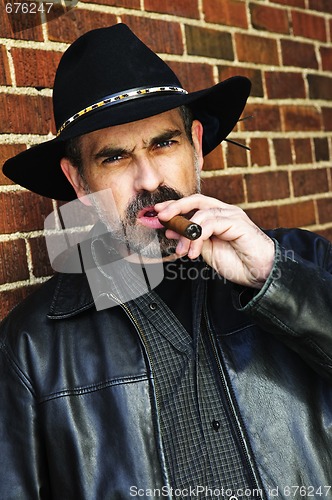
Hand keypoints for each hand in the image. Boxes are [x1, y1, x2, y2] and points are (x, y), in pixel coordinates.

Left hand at [155, 194, 274, 288]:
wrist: (261, 274)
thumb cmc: (238, 263)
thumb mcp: (207, 251)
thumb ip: (191, 239)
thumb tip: (171, 232)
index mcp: (218, 216)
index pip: (194, 204)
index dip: (175, 207)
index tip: (158, 214)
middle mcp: (225, 212)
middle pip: (196, 200)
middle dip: (175, 207)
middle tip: (161, 218)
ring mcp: (233, 216)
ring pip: (201, 214)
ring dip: (186, 233)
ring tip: (181, 251)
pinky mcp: (238, 223)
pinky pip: (211, 224)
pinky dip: (197, 237)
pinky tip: (194, 252)